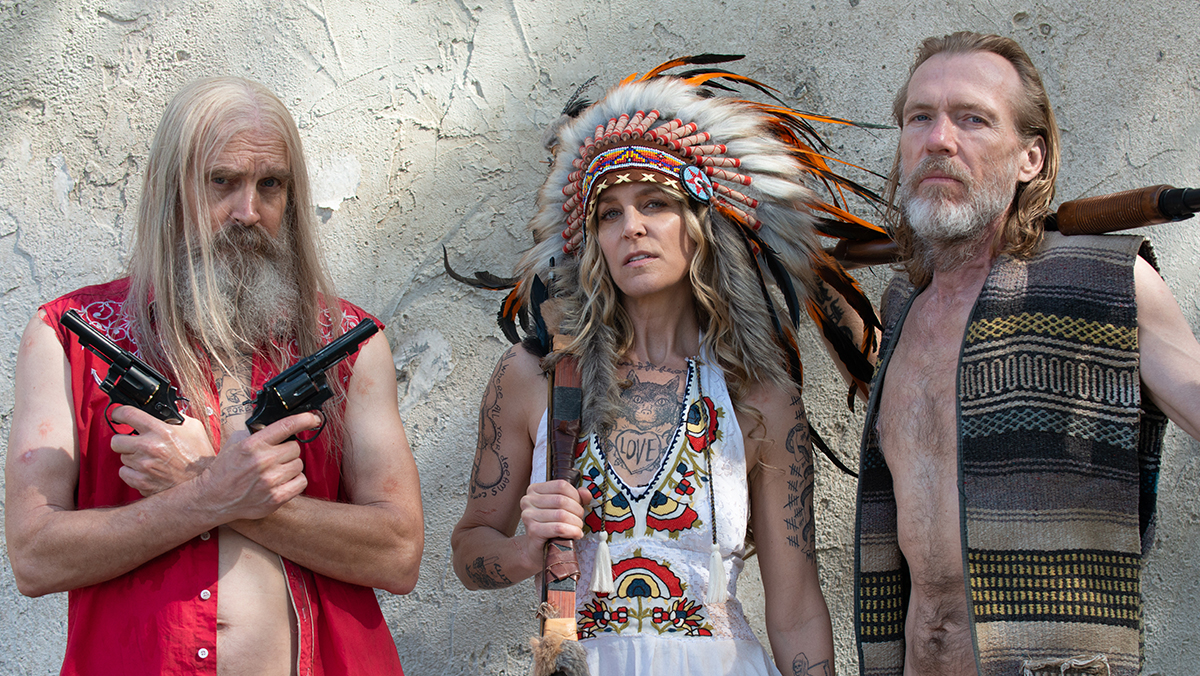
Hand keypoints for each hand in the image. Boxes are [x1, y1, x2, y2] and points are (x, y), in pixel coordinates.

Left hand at [110, 406, 215, 495]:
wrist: (204, 483)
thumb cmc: (199, 455)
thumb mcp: (193, 428)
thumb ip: (175, 418)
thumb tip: (162, 413)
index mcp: (160, 430)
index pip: (127, 414)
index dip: (119, 413)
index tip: (118, 415)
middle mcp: (149, 447)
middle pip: (116, 441)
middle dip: (124, 441)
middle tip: (134, 443)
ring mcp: (143, 466)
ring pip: (122, 458)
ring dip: (132, 458)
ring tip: (149, 459)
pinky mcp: (141, 482)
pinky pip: (124, 473)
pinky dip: (133, 473)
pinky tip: (146, 471)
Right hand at [194, 411, 320, 521]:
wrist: (213, 498)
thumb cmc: (225, 470)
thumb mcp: (236, 443)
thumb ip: (256, 432)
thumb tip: (280, 425)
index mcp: (253, 444)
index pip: (286, 426)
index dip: (305, 419)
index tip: (313, 418)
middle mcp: (263, 461)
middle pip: (295, 448)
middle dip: (287, 451)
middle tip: (275, 458)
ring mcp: (270, 481)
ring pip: (299, 465)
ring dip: (290, 467)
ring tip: (275, 472)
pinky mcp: (276, 498)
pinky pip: (301, 482)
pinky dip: (294, 482)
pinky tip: (281, 482)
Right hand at [518, 479, 590, 561]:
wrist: (537, 549)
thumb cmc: (550, 525)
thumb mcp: (563, 507)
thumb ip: (575, 497)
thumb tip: (586, 493)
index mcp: (535, 489)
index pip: (561, 485)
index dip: (576, 495)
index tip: (580, 506)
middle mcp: (528, 500)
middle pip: (562, 500)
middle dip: (577, 511)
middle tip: (580, 520)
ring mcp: (528, 515)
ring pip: (561, 515)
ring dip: (576, 523)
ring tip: (578, 528)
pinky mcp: (533, 531)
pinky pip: (558, 528)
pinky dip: (572, 531)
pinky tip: (577, 535)